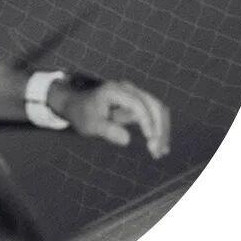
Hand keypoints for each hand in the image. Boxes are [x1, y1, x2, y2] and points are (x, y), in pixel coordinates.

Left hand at [51, 78, 170, 158]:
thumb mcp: (90, 125)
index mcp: (114, 91)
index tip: (149, 139)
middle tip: (157, 151)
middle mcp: (127, 88)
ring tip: (160, 152)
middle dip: (158, 128)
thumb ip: (107, 130)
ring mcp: (134, 93)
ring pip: (157, 109)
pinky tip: (161, 146)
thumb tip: (127, 140)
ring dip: (162, 130)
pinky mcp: (138, 102)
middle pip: (153, 105)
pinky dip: (159, 129)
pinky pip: (154, 114)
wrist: (77, 106)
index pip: (137, 104)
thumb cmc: (82, 115)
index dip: (146, 121)